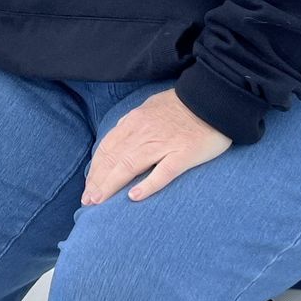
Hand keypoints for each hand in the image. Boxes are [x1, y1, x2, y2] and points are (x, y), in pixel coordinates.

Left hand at [82, 89, 231, 204]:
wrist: (213, 99)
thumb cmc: (182, 106)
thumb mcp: (149, 108)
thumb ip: (133, 125)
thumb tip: (118, 140)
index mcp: (135, 121)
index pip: (107, 148)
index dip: (95, 169)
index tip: (88, 186)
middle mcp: (144, 132)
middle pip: (114, 159)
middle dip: (97, 182)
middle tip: (88, 201)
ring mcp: (163, 144)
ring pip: (130, 165)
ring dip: (111, 185)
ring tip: (99, 202)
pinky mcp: (183, 154)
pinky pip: (163, 172)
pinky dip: (147, 185)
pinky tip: (134, 196)